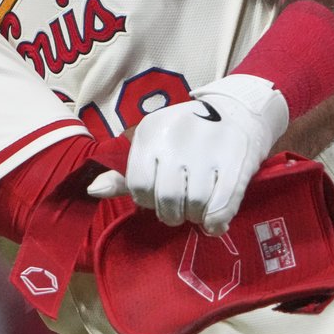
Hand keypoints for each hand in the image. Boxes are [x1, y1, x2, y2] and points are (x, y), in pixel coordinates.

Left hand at [114, 74, 287, 234]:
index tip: (160, 196)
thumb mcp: (153, 144)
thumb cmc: (189, 134)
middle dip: (172, 213)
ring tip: (200, 208)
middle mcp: (176, 137)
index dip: (148, 199)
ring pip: (194, 206)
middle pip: (166, 200)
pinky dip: (216, 222)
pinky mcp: (236, 162)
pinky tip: (215, 220)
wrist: (240, 110)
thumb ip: (124, 174)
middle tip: (181, 207)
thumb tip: (93, 191)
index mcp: (150, 130)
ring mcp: (208, 149)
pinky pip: (220, 208)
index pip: (138, 186)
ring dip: (196, 216)